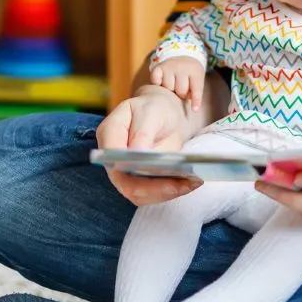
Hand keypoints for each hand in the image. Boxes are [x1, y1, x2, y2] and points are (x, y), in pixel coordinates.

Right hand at [96, 85, 202, 206]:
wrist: (162, 115)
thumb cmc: (154, 108)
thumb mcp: (151, 112)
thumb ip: (143, 132)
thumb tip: (136, 153)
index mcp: (110, 133)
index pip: (113, 157)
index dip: (130, 168)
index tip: (156, 169)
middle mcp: (113, 157)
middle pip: (125, 183)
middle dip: (154, 188)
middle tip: (181, 184)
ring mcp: (125, 172)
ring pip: (138, 194)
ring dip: (165, 193)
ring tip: (191, 183)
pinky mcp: (139, 181)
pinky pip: (151, 194)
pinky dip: (170, 191)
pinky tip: (189, 183)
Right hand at [149, 57, 205, 109]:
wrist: (182, 56)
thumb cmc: (190, 74)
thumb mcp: (198, 79)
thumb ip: (195, 93)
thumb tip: (192, 109)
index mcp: (195, 70)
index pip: (196, 88)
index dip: (196, 100)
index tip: (195, 109)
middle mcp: (181, 67)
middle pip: (181, 91)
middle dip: (181, 94)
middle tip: (181, 90)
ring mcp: (169, 66)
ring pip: (168, 88)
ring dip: (170, 90)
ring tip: (173, 85)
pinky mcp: (158, 68)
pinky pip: (156, 82)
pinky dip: (158, 84)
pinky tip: (162, 82)